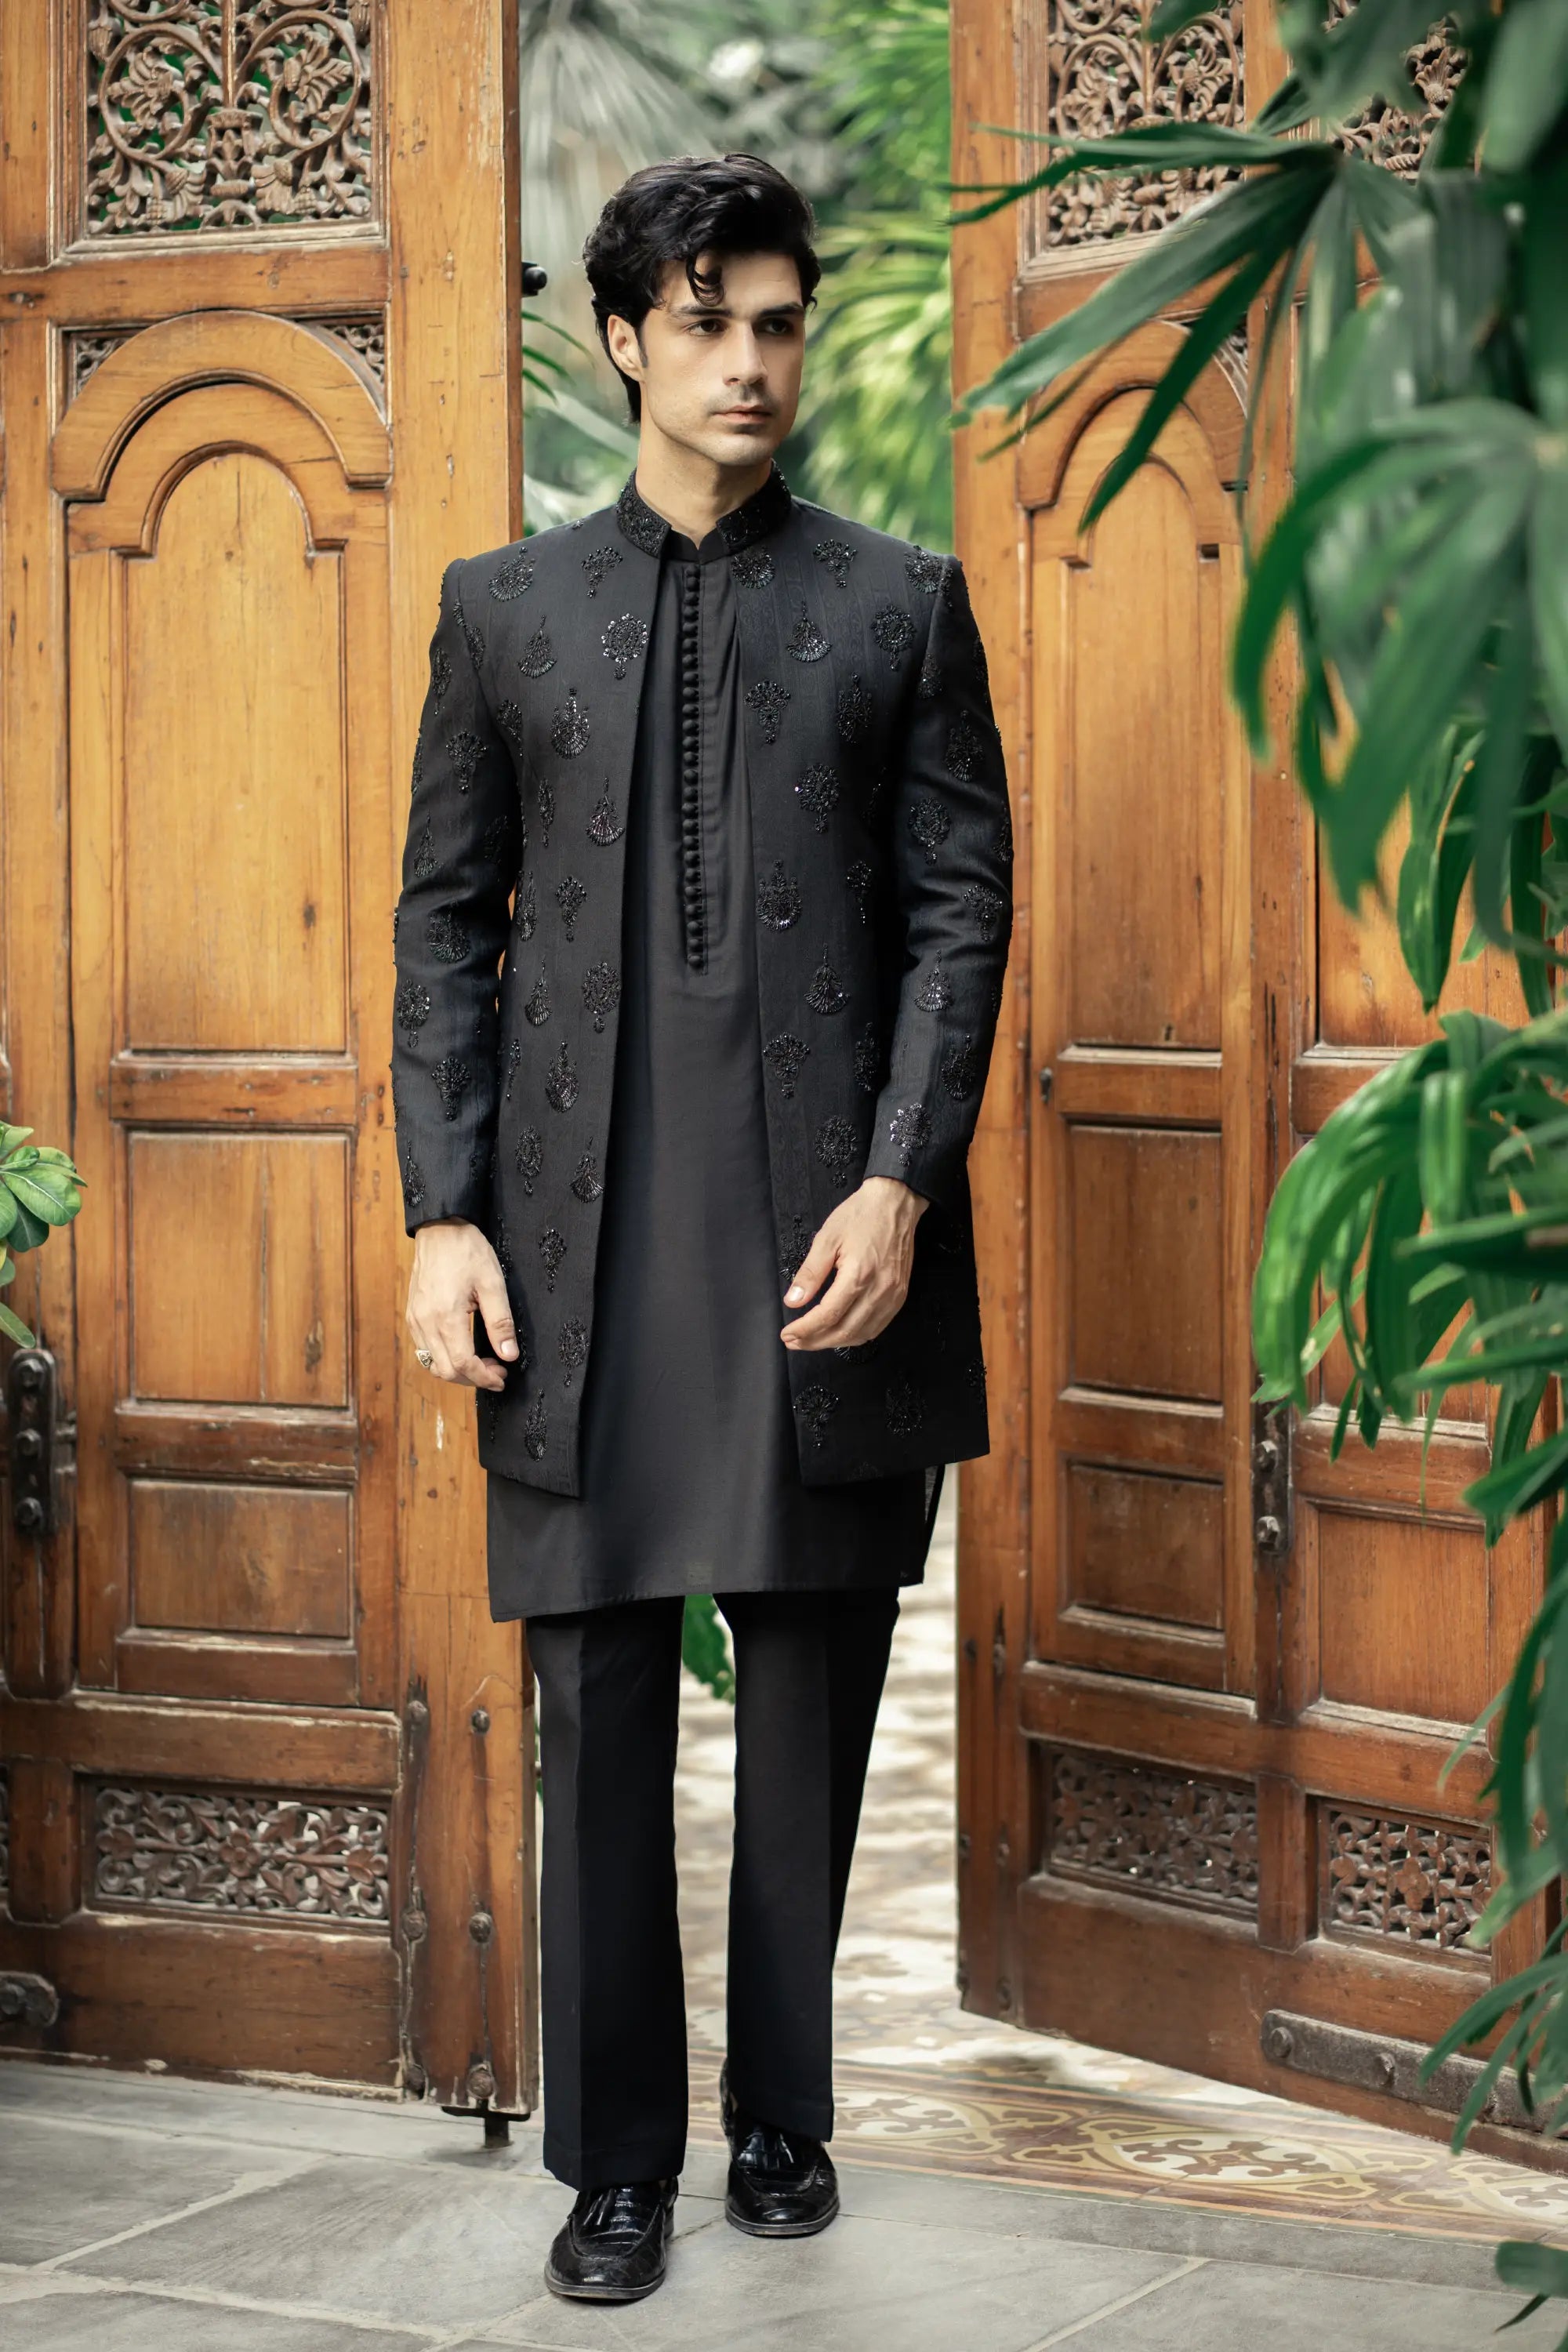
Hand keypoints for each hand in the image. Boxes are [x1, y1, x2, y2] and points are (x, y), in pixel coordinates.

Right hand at [406, 1219, 518, 1390]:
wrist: (440, 1229)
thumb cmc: (467, 1251)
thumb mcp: (492, 1283)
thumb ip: (500, 1322)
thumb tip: (508, 1354)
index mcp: (445, 1316)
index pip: (462, 1364)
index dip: (483, 1378)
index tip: (501, 1378)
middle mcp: (424, 1322)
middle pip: (445, 1370)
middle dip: (473, 1378)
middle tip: (497, 1370)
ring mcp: (415, 1319)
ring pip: (432, 1363)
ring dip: (458, 1370)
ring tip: (482, 1361)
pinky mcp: (413, 1315)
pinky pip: (425, 1349)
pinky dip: (444, 1357)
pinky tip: (463, 1348)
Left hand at [781, 1176, 928, 1352]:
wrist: (895, 1203)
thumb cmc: (861, 1216)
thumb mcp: (826, 1239)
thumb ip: (809, 1274)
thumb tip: (793, 1302)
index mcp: (858, 1275)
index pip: (827, 1316)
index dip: (805, 1330)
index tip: (787, 1334)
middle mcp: (879, 1290)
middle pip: (844, 1331)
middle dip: (815, 1341)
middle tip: (794, 1341)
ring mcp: (893, 1295)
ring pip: (861, 1334)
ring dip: (834, 1342)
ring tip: (812, 1340)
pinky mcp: (900, 1295)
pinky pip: (877, 1327)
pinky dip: (856, 1336)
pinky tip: (839, 1332)